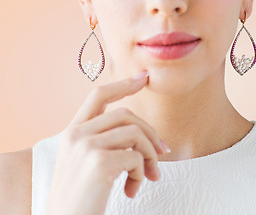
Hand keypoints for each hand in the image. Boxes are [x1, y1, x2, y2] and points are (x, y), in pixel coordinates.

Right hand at [44, 71, 169, 214]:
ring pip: (135, 134)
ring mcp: (86, 147)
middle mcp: (76, 135)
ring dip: (150, 156)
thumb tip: (143, 135)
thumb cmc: (80, 197)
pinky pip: (136, 157)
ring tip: (148, 177)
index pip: (98, 96)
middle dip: (150, 132)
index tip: (142, 78)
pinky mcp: (99, 163)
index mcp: (72, 132)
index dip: (122, 85)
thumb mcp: (86, 163)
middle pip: (126, 114)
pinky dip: (142, 173)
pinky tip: (133, 190)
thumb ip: (105, 143)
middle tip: (163, 151)